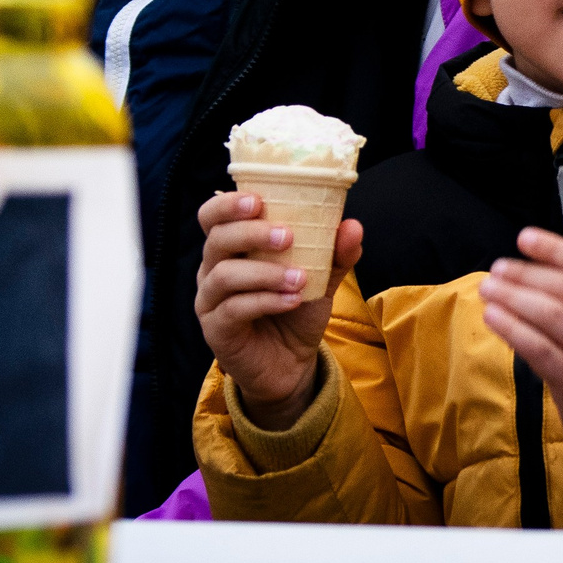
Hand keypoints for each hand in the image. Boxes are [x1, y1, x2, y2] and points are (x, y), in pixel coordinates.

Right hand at [195, 191, 363, 430]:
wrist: (291, 362)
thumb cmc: (296, 309)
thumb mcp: (322, 278)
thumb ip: (335, 253)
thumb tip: (352, 225)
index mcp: (233, 248)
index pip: (213, 216)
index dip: (228, 204)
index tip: (258, 200)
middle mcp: (213, 269)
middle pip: (217, 239)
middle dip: (252, 233)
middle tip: (287, 236)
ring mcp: (210, 300)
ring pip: (224, 275)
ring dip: (266, 272)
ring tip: (300, 279)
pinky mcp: (216, 329)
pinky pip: (233, 309)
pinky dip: (266, 301)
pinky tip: (292, 300)